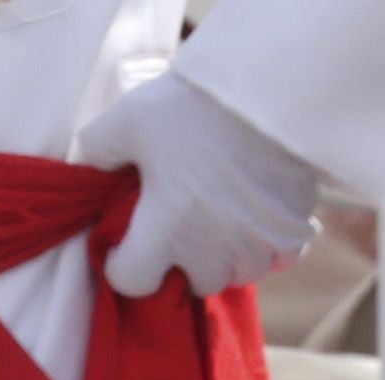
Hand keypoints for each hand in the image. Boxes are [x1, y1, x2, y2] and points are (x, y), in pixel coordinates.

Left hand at [79, 67, 325, 296]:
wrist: (271, 93)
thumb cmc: (193, 109)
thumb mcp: (128, 119)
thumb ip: (99, 148)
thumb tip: (91, 165)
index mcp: (164, 235)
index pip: (131, 281)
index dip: (122, 262)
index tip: (126, 240)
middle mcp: (210, 254)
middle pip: (194, 282)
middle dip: (184, 262)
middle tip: (183, 224)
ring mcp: (256, 246)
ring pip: (238, 274)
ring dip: (227, 257)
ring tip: (222, 222)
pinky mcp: (294, 231)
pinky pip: (281, 258)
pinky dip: (271, 246)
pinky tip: (262, 218)